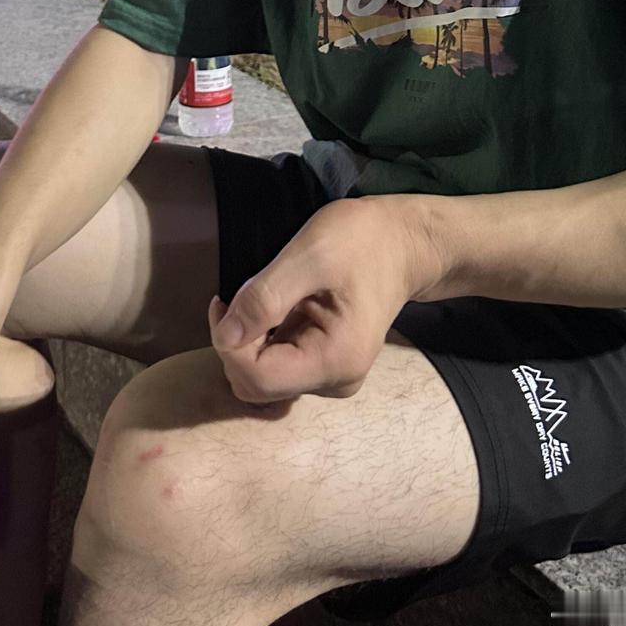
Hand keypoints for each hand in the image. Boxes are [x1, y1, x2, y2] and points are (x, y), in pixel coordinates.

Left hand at [207, 195, 441, 405]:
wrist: (402, 242)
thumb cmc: (360, 240)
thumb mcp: (309, 256)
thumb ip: (264, 297)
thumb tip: (224, 338)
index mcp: (335, 361)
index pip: (256, 377)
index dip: (228, 343)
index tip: (223, 301)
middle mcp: (335, 382)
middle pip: (257, 385)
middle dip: (235, 344)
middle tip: (238, 296)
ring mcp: (331, 377)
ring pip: (262, 379)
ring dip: (246, 342)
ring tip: (259, 298)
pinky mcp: (324, 365)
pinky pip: (276, 367)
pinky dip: (260, 341)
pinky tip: (269, 309)